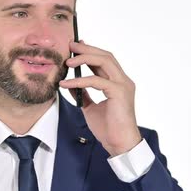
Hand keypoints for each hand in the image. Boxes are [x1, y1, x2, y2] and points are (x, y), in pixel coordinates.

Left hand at [59, 40, 141, 156]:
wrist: (119, 144)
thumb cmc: (108, 128)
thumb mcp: (91, 107)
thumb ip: (84, 94)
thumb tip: (72, 85)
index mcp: (118, 83)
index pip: (105, 61)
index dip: (90, 51)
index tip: (76, 46)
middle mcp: (123, 81)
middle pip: (105, 56)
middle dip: (87, 49)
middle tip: (71, 45)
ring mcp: (123, 85)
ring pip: (104, 62)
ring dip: (84, 58)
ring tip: (68, 61)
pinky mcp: (119, 93)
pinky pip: (97, 81)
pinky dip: (80, 80)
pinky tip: (67, 83)